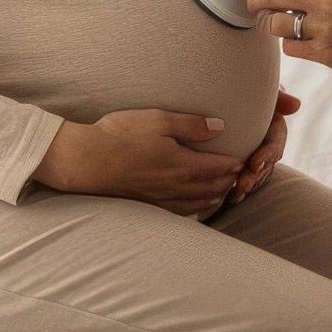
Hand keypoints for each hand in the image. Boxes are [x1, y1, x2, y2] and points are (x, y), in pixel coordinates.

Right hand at [32, 109, 245, 215]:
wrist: (86, 160)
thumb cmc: (121, 135)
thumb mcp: (158, 120)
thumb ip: (192, 125)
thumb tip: (220, 128)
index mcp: (183, 165)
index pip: (219, 168)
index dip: (234, 163)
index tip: (244, 157)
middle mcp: (177, 187)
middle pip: (213, 188)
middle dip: (229, 181)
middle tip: (239, 174)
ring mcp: (162, 199)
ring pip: (199, 203)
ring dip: (215, 197)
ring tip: (223, 191)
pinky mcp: (148, 205)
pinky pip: (181, 211)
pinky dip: (196, 208)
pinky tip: (194, 204)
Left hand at [231, 89, 298, 204]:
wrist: (219, 88)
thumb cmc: (242, 84)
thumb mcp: (260, 88)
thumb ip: (277, 96)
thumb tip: (297, 105)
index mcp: (272, 125)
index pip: (275, 143)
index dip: (266, 155)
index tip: (253, 164)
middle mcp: (266, 141)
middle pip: (266, 164)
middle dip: (254, 177)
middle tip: (240, 186)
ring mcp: (255, 152)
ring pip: (256, 174)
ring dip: (246, 186)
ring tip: (232, 196)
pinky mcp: (242, 160)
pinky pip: (242, 177)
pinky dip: (235, 187)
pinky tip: (224, 198)